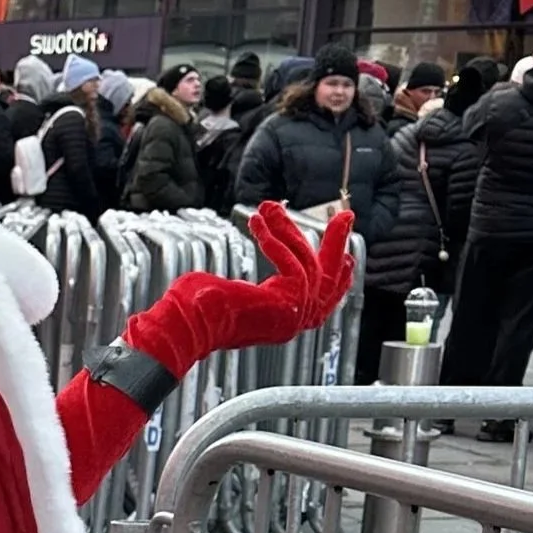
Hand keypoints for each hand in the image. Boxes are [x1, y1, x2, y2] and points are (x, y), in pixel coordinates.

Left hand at [123, 202, 354, 371]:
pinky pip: (293, 265)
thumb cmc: (197, 311)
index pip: (321, 297)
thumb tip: (246, 281)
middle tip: (346, 217)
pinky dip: (275, 241)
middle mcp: (293, 321)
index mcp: (282, 320)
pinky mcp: (288, 303)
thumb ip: (250, 288)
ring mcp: (293, 315)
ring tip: (269, 207)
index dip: (337, 276)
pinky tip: (258, 225)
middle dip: (336, 245)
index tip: (346, 256)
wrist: (186, 325)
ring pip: (308, 265)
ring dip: (288, 230)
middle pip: (328, 281)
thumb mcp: (230, 293)